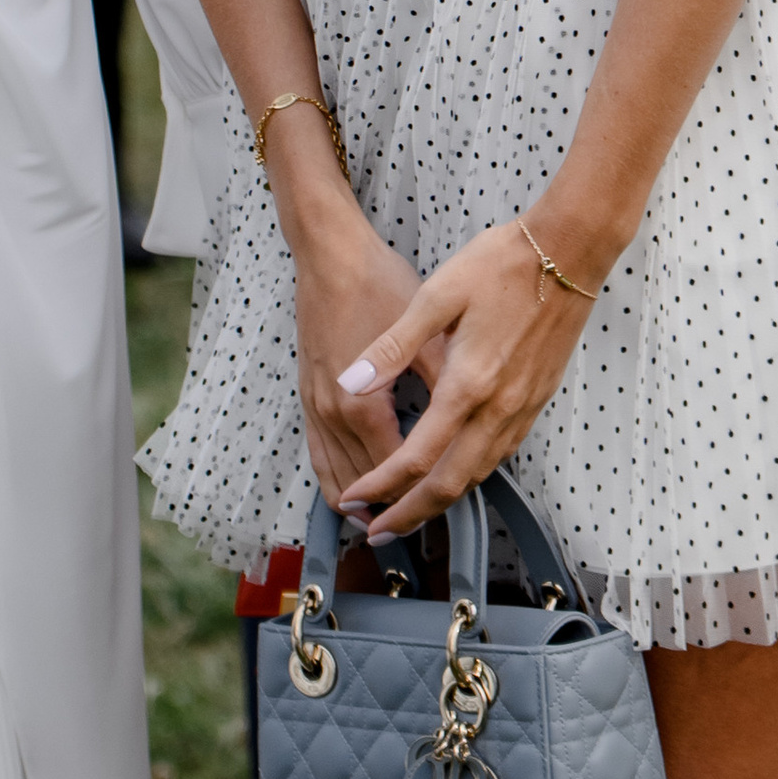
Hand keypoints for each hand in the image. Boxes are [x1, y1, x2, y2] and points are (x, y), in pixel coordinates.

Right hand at [290, 203, 430, 512]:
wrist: (328, 254)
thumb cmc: (377, 283)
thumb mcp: (427, 328)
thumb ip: (444, 382)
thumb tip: (469, 424)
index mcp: (365, 405)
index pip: (399, 473)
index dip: (426, 496)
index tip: (450, 510)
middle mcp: (334, 416)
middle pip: (366, 486)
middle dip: (395, 509)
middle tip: (426, 525)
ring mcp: (316, 409)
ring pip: (336, 481)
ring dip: (362, 506)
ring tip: (393, 520)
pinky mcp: (308, 398)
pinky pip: (318, 458)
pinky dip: (337, 482)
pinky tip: (356, 490)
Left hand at [335, 208, 601, 540]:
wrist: (569, 252)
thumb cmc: (501, 265)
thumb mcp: (437, 294)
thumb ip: (393, 345)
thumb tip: (349, 379)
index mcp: (467, 385)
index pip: (417, 458)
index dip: (381, 487)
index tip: (354, 500)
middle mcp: (497, 409)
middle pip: (449, 486)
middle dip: (410, 514)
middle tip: (377, 531)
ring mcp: (521, 409)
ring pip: (477, 476)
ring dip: (440, 501)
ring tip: (409, 512)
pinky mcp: (536, 401)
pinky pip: (497, 456)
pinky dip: (468, 477)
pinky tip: (454, 472)